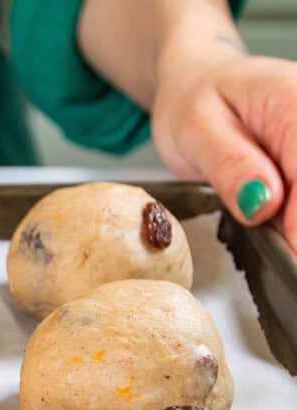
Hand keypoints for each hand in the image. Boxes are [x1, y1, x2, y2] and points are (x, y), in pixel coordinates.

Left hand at [151, 46, 296, 245]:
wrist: (196, 86)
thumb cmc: (191, 101)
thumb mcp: (195, 130)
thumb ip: (229, 165)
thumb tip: (262, 204)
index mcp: (293, 99)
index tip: (289, 246)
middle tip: (277, 252)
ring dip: (293, 221)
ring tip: (272, 242)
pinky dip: (291, 219)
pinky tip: (275, 228)